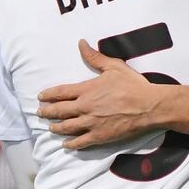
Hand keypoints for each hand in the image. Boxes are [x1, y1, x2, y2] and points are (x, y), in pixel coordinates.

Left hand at [38, 40, 160, 148]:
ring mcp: (91, 123)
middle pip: (60, 111)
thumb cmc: (132, 85)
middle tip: (40, 113)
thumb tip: (81, 44)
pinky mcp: (100, 136)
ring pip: (67, 127)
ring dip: (56, 127)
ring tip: (50, 128)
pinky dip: (71, 143)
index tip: (40, 97)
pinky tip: (66, 144)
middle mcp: (85, 107)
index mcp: (87, 89)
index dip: (48, 95)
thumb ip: (95, 57)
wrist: (148, 106)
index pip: (61, 92)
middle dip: (47, 112)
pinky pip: (80, 142)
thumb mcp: (114, 66)